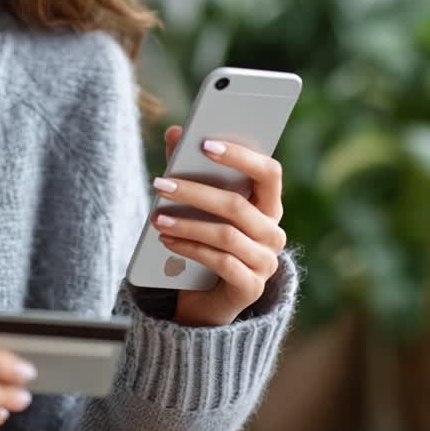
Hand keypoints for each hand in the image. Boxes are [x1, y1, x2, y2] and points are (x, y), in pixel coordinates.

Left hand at [150, 125, 287, 326]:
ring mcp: (266, 262)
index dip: (240, 156)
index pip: (269, 172)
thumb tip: (174, 132)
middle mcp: (274, 232)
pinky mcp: (251, 287)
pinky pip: (220, 262)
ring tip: (156, 217)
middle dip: (195, 192)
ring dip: (187, 224)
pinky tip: (166, 239)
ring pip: (227, 235)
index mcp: (269, 205)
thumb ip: (190, 169)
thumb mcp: (199, 205)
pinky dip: (190, 248)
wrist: (209, 298)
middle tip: (159, 183)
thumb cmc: (207, 241)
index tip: (204, 143)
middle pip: (238, 205)